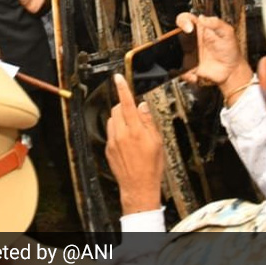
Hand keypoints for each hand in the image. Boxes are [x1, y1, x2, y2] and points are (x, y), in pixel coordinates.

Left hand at [105, 74, 164, 214]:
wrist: (138, 187)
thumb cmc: (151, 166)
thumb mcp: (157, 142)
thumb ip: (149, 122)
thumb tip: (142, 106)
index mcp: (135, 130)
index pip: (127, 104)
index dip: (122, 89)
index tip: (118, 78)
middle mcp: (121, 134)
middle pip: (117, 109)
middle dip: (124, 107)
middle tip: (135, 115)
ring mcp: (112, 141)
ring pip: (112, 120)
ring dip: (120, 119)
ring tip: (131, 130)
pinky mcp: (108, 148)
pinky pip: (110, 132)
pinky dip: (117, 131)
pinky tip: (126, 142)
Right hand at [176, 14, 253, 102]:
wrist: (232, 70)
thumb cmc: (230, 50)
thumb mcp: (227, 32)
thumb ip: (216, 23)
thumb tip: (202, 17)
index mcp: (199, 29)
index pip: (185, 19)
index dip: (183, 21)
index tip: (189, 28)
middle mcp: (191, 40)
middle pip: (175, 35)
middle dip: (174, 39)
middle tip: (188, 46)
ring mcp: (189, 54)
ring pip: (174, 53)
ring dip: (178, 58)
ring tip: (192, 64)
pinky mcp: (189, 67)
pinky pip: (180, 70)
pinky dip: (185, 75)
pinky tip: (195, 75)